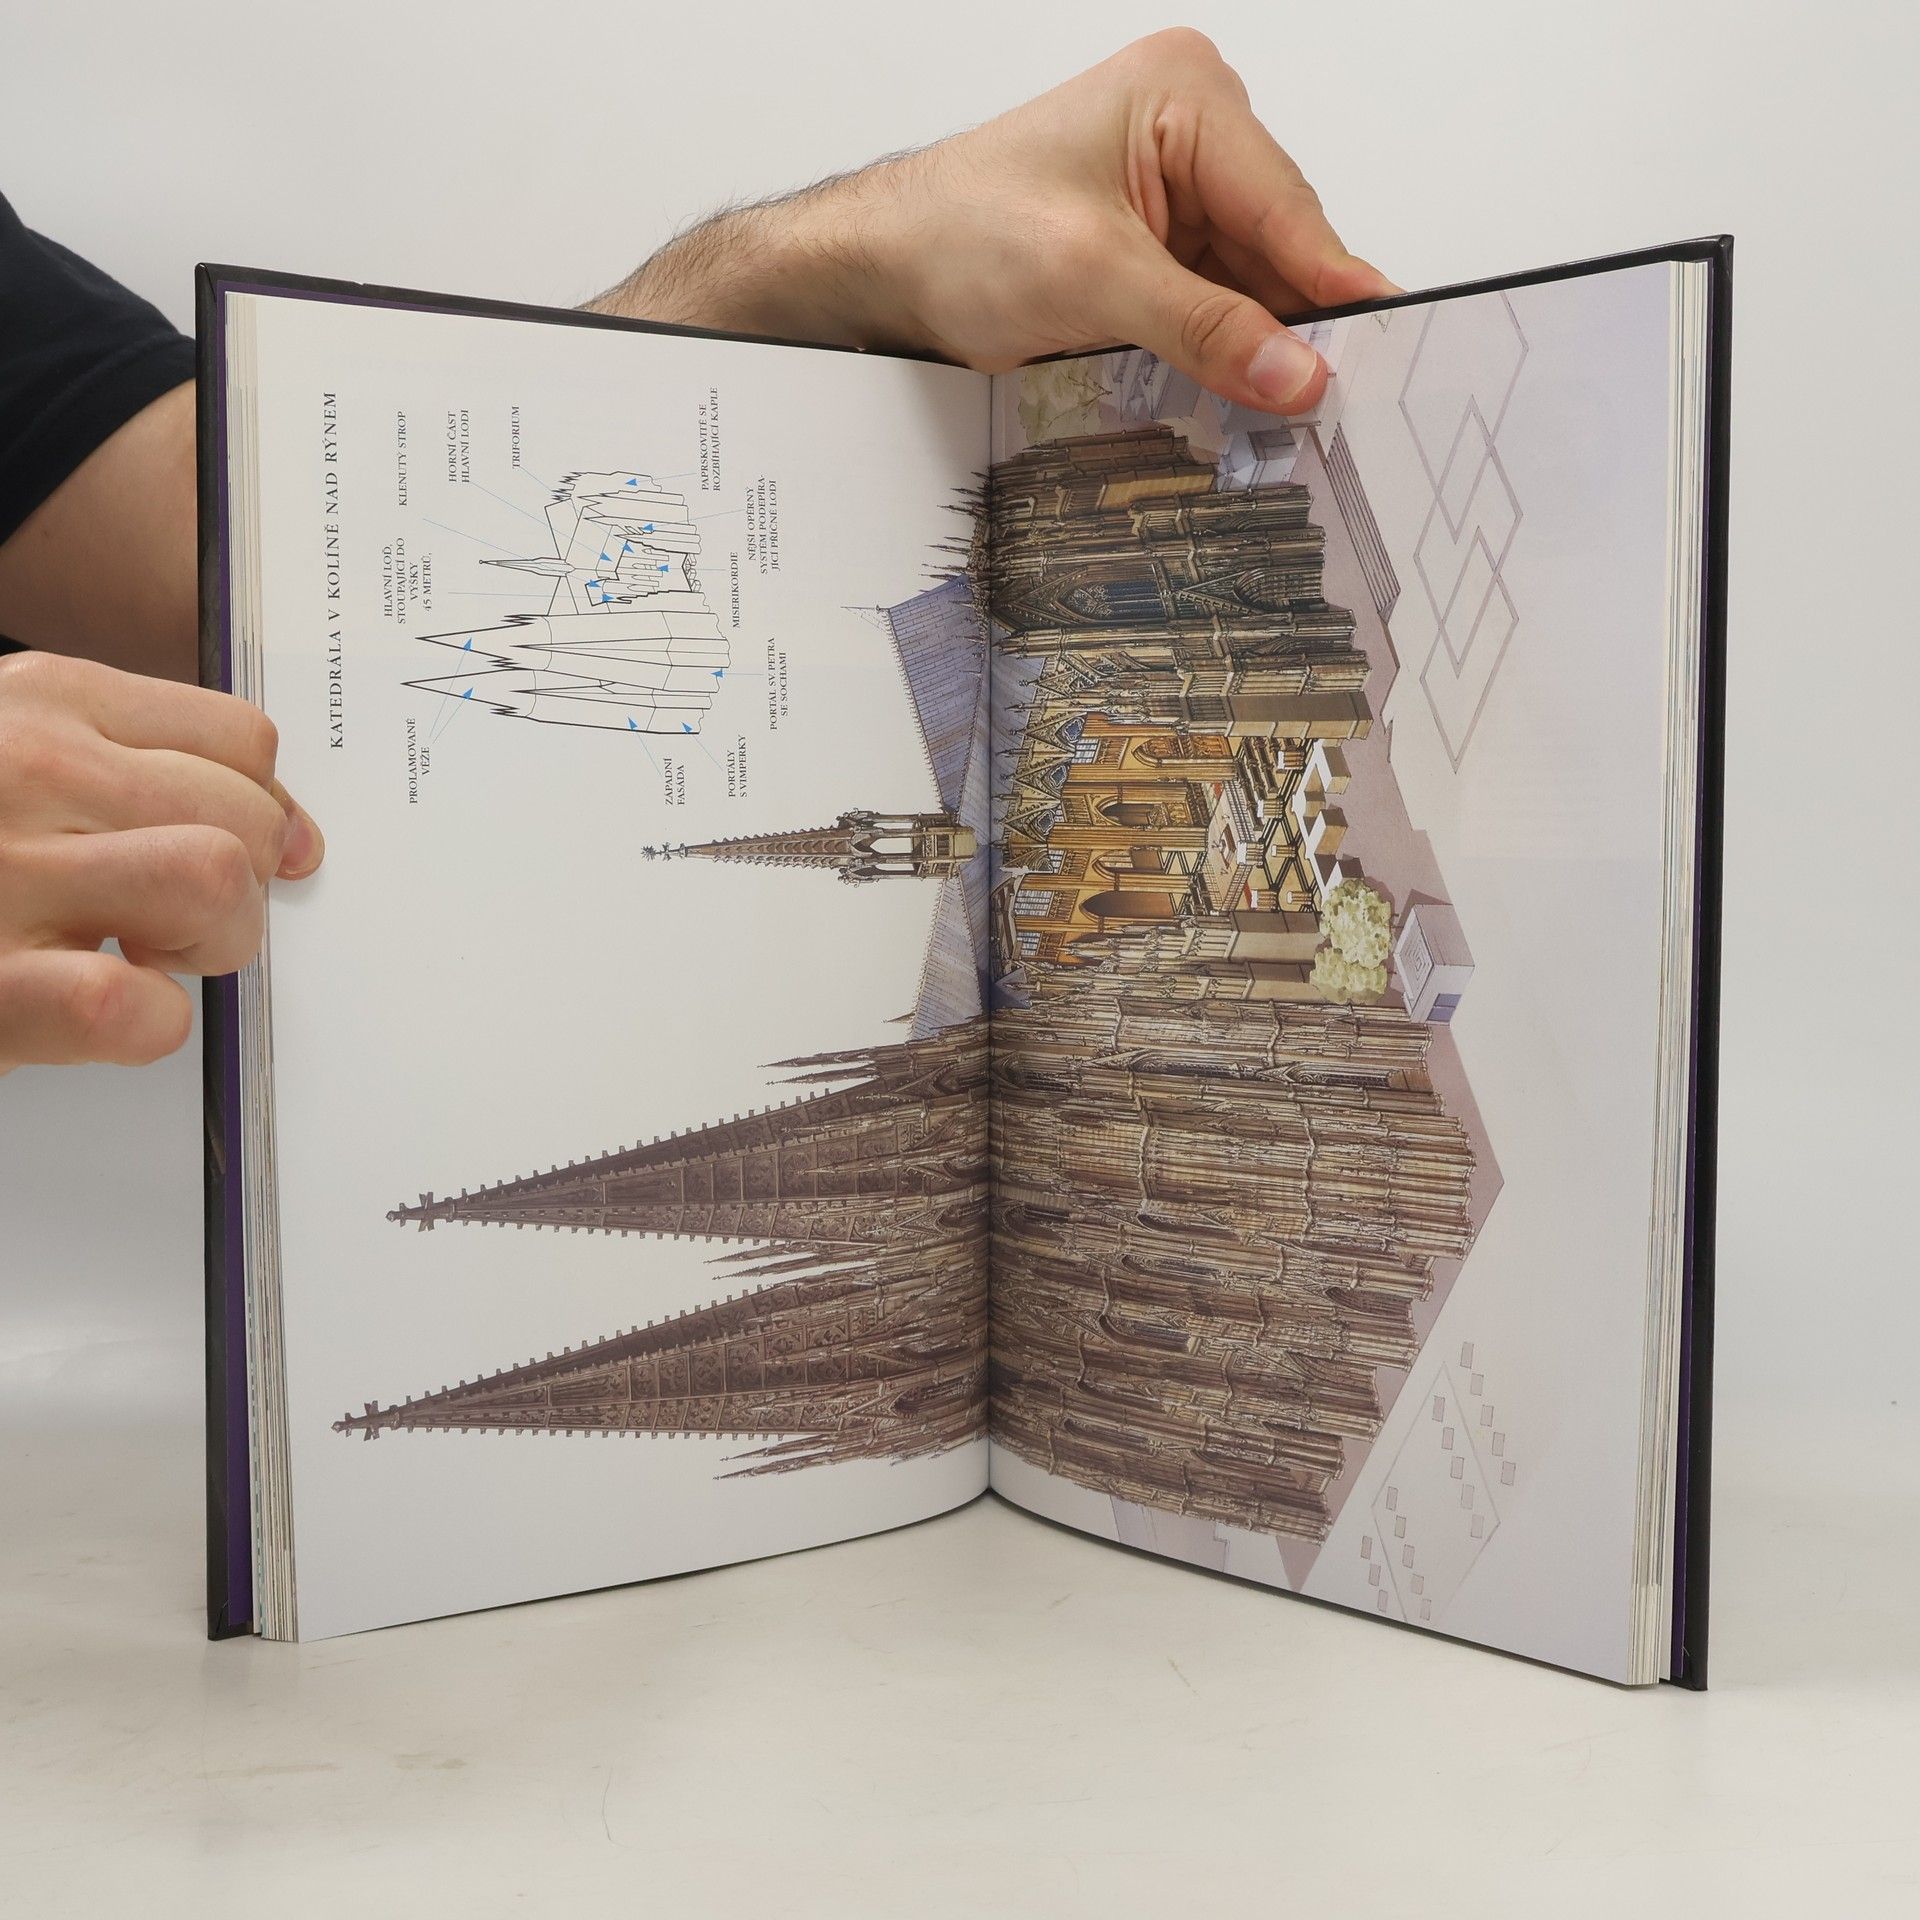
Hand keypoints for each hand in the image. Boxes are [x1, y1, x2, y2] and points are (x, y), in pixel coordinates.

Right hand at [0, 652, 322, 1071]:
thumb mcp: (12, 757)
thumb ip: (126, 768)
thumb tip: (288, 831)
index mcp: (37, 702)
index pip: (241, 740)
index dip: (263, 809)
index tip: (250, 847)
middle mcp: (22, 770)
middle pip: (245, 814)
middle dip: (246, 884)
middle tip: (182, 921)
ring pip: (211, 881)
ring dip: (210, 942)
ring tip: (150, 957)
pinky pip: (126, 1004)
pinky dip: (146, 1022)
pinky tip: (102, 1011)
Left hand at [594, 30, 1396, 414]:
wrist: (881, 267)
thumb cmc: (957, 233)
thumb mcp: (1094, 280)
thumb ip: (1207, 329)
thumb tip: (1301, 371)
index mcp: (1184, 98)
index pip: (1286, 204)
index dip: (1335, 285)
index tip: (1388, 345)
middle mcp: (1190, 134)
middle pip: (1278, 247)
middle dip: (1296, 324)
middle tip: (1336, 403)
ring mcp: (1173, 193)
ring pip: (1251, 285)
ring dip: (1260, 348)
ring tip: (1290, 413)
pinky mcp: (1152, 249)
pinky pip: (1214, 305)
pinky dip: (1224, 353)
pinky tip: (1241, 395)